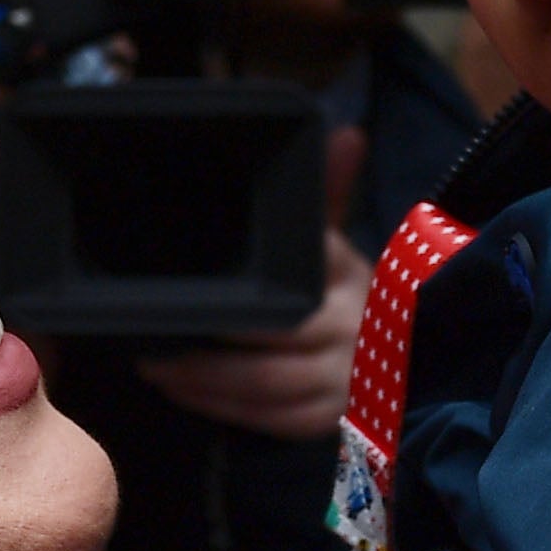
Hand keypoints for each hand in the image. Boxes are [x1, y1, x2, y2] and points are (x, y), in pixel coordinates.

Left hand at [136, 124, 369, 441]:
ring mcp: (343, 375)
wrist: (396, 362)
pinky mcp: (328, 417)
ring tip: (155, 364)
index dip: (258, 274)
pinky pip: (271, 417)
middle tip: (155, 328)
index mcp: (350, 273)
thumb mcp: (335, 245)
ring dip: (205, 377)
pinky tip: (184, 391)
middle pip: (277, 332)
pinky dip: (223, 406)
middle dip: (214, 335)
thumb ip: (327, 193)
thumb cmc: (344, 298)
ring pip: (268, 382)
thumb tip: (345, 133)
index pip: (309, 262)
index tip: (207, 273)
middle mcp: (351, 324)